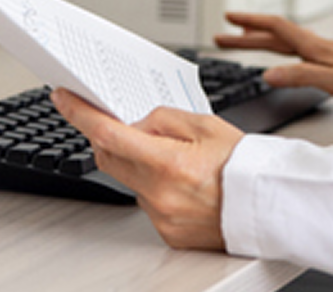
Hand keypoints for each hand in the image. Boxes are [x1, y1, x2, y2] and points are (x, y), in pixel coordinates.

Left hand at [51, 88, 242, 251]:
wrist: (268, 205)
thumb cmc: (243, 163)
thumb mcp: (205, 124)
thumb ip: (163, 118)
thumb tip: (135, 123)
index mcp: (168, 162)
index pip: (109, 134)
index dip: (81, 114)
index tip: (65, 99)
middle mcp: (159, 194)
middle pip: (109, 159)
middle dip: (107, 137)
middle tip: (120, 122)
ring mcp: (161, 217)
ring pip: (128, 180)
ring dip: (137, 163)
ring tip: (175, 157)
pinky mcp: (167, 233)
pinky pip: (146, 201)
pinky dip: (153, 186)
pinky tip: (182, 181)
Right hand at [215, 12, 332, 112]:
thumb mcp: (332, 80)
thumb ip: (299, 76)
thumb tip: (267, 74)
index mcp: (315, 47)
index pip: (276, 28)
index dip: (251, 23)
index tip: (229, 19)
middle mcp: (318, 46)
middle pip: (276, 35)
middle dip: (248, 33)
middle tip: (223, 34)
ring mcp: (324, 54)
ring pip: (286, 42)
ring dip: (262, 41)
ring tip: (244, 42)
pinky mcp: (332, 64)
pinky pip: (297, 52)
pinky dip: (280, 51)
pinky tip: (281, 60)